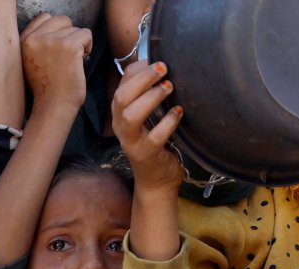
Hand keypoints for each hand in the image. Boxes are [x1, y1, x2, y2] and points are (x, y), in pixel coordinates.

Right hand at [19, 14, 92, 112]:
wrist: (52, 106)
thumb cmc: (45, 89)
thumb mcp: (30, 63)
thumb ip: (37, 44)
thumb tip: (57, 31)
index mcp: (24, 42)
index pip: (44, 17)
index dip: (57, 29)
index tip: (59, 46)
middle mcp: (36, 38)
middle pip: (62, 20)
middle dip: (69, 34)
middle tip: (67, 55)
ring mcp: (52, 40)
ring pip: (75, 28)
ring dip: (79, 43)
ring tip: (72, 62)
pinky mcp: (69, 45)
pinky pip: (86, 34)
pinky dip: (88, 47)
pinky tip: (80, 62)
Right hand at [111, 60, 183, 195]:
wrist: (156, 179)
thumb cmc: (156, 142)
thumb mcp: (149, 117)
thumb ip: (150, 95)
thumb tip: (165, 66)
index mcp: (120, 112)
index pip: (122, 84)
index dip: (138, 69)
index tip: (157, 59)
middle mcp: (120, 126)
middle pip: (121, 96)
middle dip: (143, 79)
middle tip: (164, 68)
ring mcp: (131, 141)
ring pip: (131, 115)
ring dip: (151, 98)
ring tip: (170, 87)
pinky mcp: (145, 154)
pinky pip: (155, 136)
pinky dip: (168, 122)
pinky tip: (179, 113)